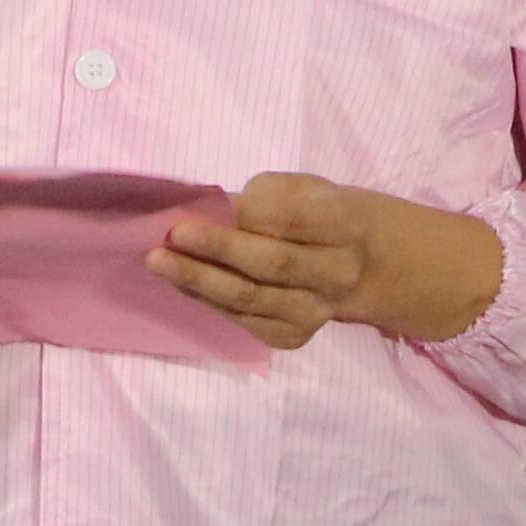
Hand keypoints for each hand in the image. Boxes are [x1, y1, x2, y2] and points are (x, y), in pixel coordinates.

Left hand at [156, 173, 504, 353]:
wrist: (365, 266)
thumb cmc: (323, 215)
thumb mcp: (305, 189)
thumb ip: (264, 198)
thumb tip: (207, 212)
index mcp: (345, 223)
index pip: (290, 221)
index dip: (239, 219)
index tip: (193, 213)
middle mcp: (338, 272)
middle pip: (270, 265)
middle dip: (214, 252)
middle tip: (166, 240)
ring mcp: (318, 311)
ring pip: (252, 300)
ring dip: (200, 281)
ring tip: (160, 264)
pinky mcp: (295, 336)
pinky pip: (245, 321)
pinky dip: (209, 302)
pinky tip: (183, 284)